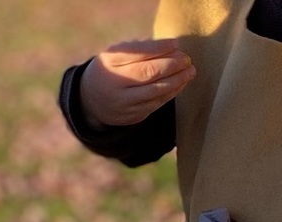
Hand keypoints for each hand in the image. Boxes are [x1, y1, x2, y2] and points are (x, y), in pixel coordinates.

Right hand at [79, 38, 194, 127]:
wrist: (91, 102)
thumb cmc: (110, 70)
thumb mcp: (117, 54)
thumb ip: (139, 50)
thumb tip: (171, 48)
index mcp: (110, 64)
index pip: (138, 54)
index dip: (159, 49)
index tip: (176, 44)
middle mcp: (116, 86)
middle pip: (148, 74)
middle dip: (172, 65)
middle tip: (187, 59)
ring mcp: (124, 105)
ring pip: (155, 92)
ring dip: (176, 81)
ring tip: (190, 71)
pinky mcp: (133, 117)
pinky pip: (156, 104)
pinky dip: (170, 93)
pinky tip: (180, 84)